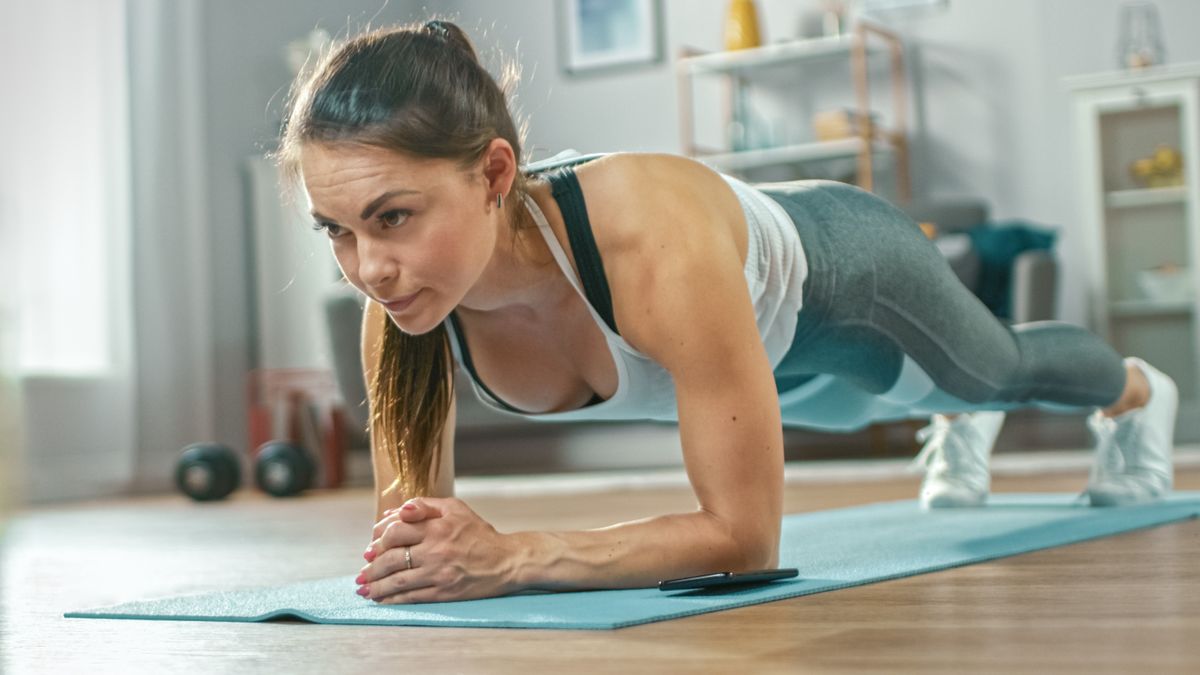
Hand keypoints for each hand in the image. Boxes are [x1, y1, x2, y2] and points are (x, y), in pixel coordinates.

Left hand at [356, 497, 519, 603]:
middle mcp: (435, 549)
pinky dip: (393, 600)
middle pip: (391, 558)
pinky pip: (412, 597)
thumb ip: (426, 505)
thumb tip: (398, 511)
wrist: (507, 560)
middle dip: (371, 567)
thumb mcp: (456, 509)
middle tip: (362, 572)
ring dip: (376, 586)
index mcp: (436, 527)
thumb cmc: (479, 533)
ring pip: (397, 580)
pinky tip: (382, 600)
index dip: (378, 539)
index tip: (370, 547)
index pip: (395, 531)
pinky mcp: (444, 592)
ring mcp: (439, 573)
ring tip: (364, 589)